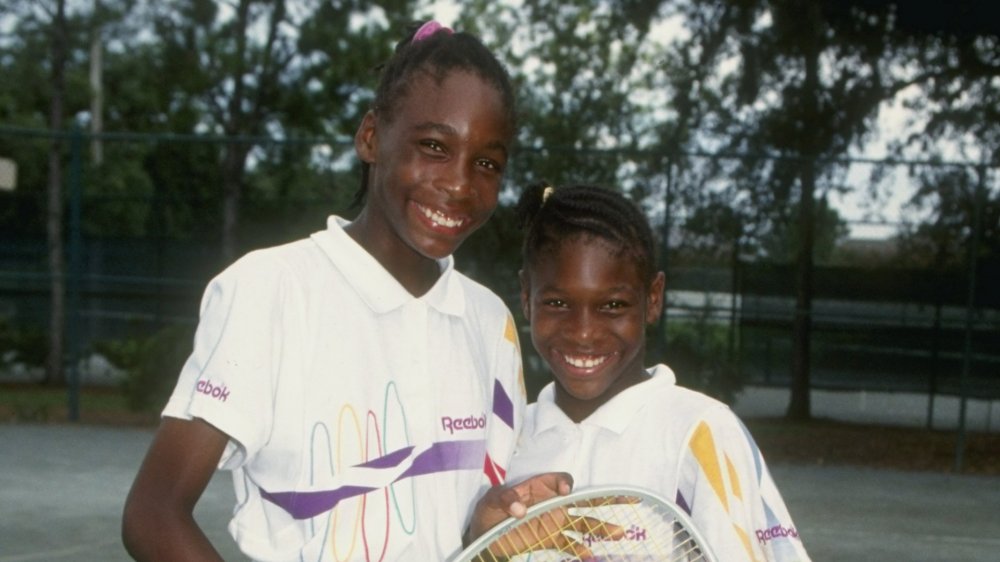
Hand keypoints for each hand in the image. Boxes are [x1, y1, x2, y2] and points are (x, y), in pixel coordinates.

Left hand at [467, 484, 639, 560]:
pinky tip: (589, 555)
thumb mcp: (491, 500)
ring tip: (618, 533)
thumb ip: (505, 499)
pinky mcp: (550, 539)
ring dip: (600, 528)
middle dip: (604, 500)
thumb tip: (520, 509)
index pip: (559, 480)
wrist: (483, 536)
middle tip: (628, 499)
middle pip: (581, 500)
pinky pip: (569, 544)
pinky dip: (580, 550)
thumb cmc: (488, 512)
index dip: (565, 483)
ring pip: (582, 523)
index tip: (565, 492)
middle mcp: (551, 503)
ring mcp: (553, 522)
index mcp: (539, 488)